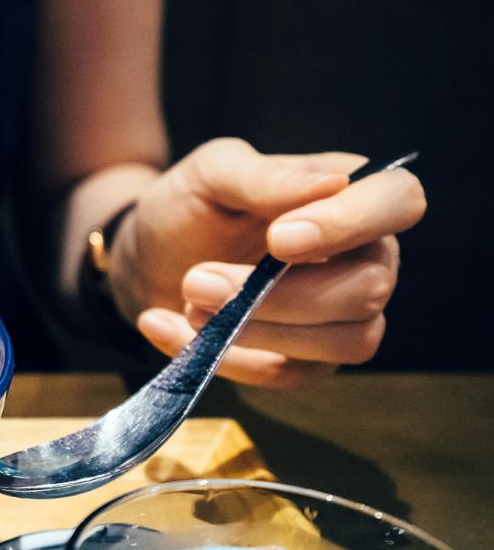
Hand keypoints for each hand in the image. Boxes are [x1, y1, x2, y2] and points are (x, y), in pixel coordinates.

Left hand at [108, 138, 425, 388]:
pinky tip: (167, 326)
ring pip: (347, 342)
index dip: (350, 223)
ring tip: (189, 302)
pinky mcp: (307, 362)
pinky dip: (225, 358)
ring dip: (260, 330)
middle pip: (369, 288)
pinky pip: (288, 376)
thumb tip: (334, 184)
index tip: (279, 239)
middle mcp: (365, 257)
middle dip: (280, 294)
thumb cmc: (193, 204)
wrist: (148, 254)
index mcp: (354, 195)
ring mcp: (343, 316)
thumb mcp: (213, 173)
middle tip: (198, 280)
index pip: (399, 200)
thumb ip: (266, 178)